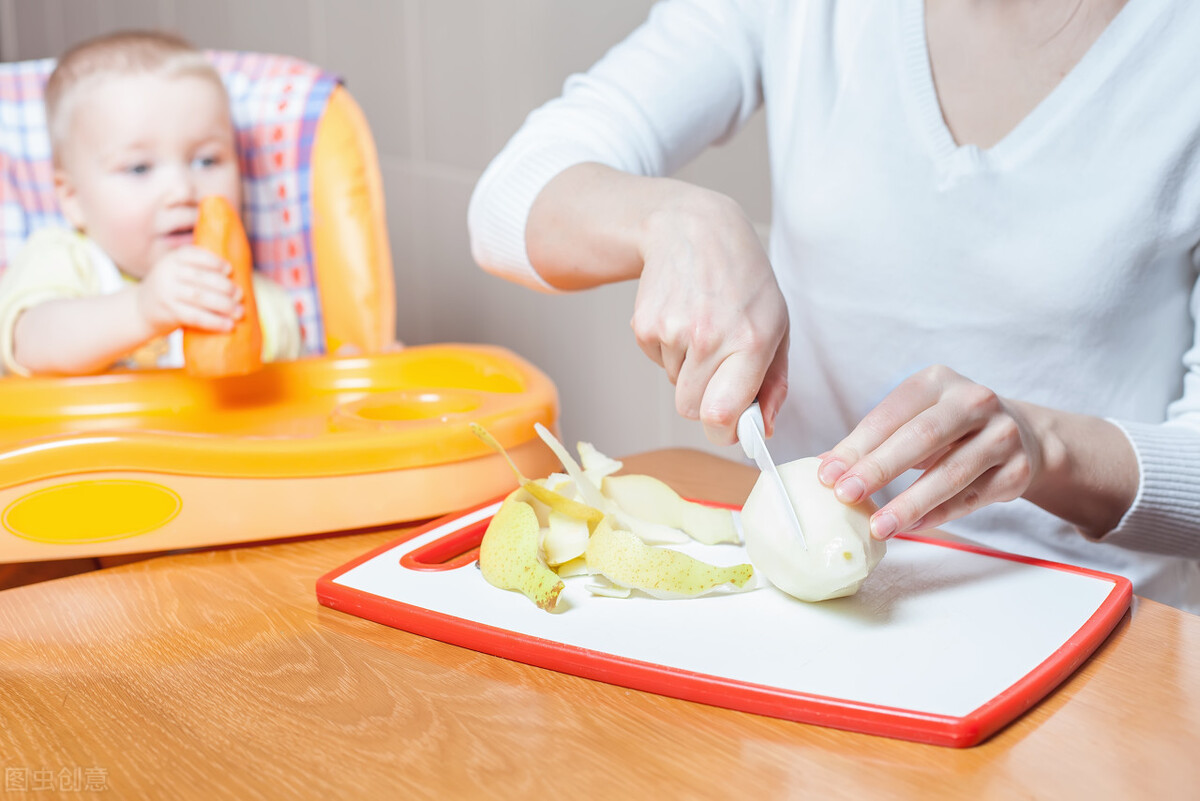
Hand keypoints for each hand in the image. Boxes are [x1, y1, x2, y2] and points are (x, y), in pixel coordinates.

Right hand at [137, 246, 242, 334]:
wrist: (141, 310)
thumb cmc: (171, 289)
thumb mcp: (177, 272)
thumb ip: (198, 269)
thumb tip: (237, 275)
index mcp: (173, 258)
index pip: (194, 255)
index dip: (214, 262)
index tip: (229, 270)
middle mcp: (167, 272)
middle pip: (201, 278)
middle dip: (225, 287)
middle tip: (240, 295)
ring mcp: (167, 292)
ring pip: (200, 297)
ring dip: (224, 306)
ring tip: (239, 312)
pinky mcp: (169, 312)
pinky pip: (196, 316)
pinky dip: (215, 322)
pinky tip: (228, 326)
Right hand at [632, 189, 789, 444]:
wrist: (694, 230)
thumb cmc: (744, 281)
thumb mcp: (777, 325)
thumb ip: (774, 383)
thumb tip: (765, 430)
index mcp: (750, 342)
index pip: (722, 415)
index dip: (723, 432)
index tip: (729, 427)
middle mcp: (709, 338)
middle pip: (692, 410)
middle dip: (704, 401)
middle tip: (718, 369)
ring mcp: (672, 331)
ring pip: (675, 386)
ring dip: (688, 369)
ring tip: (702, 327)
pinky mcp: (644, 326)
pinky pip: (657, 362)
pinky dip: (668, 350)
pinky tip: (682, 317)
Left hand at [816, 365, 1043, 539]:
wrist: (1020, 434)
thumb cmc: (949, 427)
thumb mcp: (912, 418)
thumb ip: (872, 440)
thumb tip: (825, 468)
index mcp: (937, 381)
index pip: (890, 415)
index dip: (857, 446)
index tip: (827, 475)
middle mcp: (975, 401)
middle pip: (921, 438)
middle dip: (879, 469)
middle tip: (846, 496)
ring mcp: (1002, 435)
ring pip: (950, 473)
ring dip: (909, 503)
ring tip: (878, 526)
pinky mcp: (1017, 470)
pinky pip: (972, 497)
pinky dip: (939, 514)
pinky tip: (911, 526)